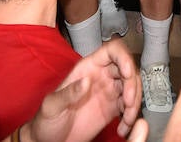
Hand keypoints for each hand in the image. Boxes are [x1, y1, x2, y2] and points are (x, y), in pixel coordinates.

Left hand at [23, 38, 141, 141]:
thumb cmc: (46, 121)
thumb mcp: (52, 105)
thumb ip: (68, 93)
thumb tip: (86, 80)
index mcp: (87, 68)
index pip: (111, 52)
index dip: (123, 57)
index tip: (127, 72)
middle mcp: (100, 77)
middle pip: (126, 69)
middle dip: (133, 85)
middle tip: (129, 102)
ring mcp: (108, 92)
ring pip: (131, 88)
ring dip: (135, 103)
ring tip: (127, 120)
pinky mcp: (112, 109)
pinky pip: (129, 107)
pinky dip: (131, 117)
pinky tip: (124, 128)